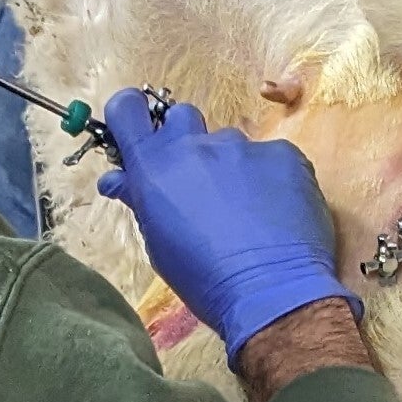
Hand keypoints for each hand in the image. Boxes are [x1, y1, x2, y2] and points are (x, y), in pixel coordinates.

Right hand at [96, 89, 354, 360]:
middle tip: (197, 183)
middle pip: (181, 118)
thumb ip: (141, 201)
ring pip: (229, 145)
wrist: (271, 292)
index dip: (130, 115)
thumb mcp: (159, 244)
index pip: (126, 109)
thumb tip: (118, 180)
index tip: (137, 131)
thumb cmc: (203, 280)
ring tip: (246, 213)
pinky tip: (276, 215)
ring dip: (231, 169)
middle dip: (185, 143)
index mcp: (153, 167)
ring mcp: (242, 146)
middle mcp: (194, 146)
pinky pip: (269, 158)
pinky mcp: (283, 153)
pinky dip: (270, 180)